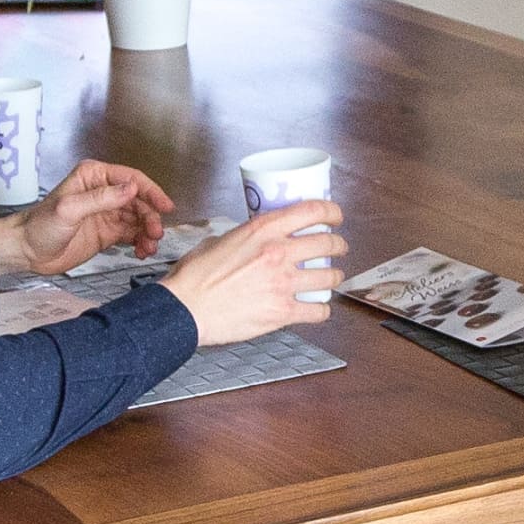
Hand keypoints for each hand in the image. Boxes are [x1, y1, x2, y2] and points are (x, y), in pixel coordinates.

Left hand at [0, 160, 172, 278]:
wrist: (26, 251)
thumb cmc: (39, 226)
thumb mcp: (70, 209)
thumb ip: (102, 198)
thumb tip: (131, 188)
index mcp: (94, 178)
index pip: (131, 179)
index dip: (151, 191)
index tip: (165, 205)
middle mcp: (103, 192)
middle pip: (139, 201)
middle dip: (150, 216)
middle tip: (155, 233)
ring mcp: (106, 213)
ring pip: (138, 219)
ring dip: (148, 231)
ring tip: (148, 246)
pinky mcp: (107, 232)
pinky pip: (132, 234)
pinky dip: (140, 242)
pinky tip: (141, 251)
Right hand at [155, 200, 342, 345]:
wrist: (185, 310)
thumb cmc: (194, 277)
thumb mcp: (218, 241)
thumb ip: (243, 238)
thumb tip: (251, 241)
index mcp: (262, 230)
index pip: (311, 211)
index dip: (331, 211)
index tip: (335, 216)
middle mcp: (278, 253)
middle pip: (327, 243)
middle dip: (338, 245)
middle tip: (338, 248)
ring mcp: (283, 283)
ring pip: (329, 277)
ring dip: (334, 276)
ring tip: (332, 277)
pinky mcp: (282, 312)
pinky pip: (318, 311)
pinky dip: (322, 310)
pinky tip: (318, 308)